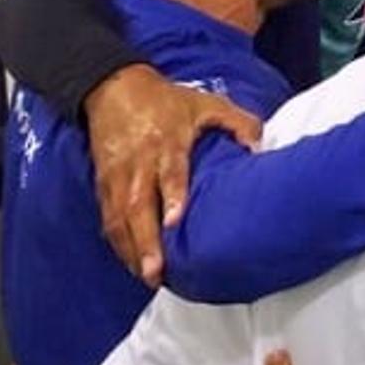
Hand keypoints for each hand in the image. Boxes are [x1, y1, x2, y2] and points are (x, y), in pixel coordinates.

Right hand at [83, 64, 262, 286]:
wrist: (113, 87)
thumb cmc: (165, 100)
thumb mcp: (205, 103)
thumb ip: (237, 121)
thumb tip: (260, 145)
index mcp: (166, 141)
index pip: (169, 172)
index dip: (172, 196)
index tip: (176, 221)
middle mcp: (139, 162)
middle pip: (139, 205)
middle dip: (146, 240)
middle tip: (156, 270)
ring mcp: (118, 175)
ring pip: (120, 217)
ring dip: (131, 249)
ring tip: (147, 276)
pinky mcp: (103, 183)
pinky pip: (108, 217)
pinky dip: (118, 242)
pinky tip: (131, 262)